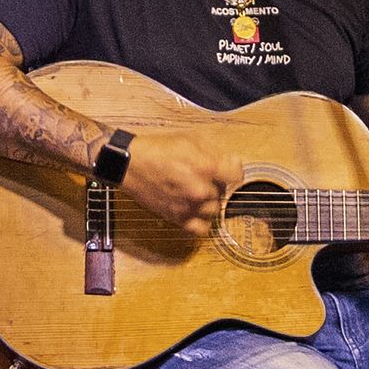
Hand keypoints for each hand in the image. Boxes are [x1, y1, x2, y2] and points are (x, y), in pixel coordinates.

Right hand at [118, 125, 244, 236]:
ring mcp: (189, 206)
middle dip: (216, 183)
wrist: (131, 164)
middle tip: (202, 175)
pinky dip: (202, 221)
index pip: (237, 175)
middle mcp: (200, 190)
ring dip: (209, 201)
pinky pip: (201, 228)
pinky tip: (196, 210)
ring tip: (197, 191)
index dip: (233, 169)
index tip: (227, 167)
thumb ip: (215, 152)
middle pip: (223, 192)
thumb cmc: (158, 149)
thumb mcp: (190, 139)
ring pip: (214, 210)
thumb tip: (232, 162)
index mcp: (206, 167)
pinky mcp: (178, 218)